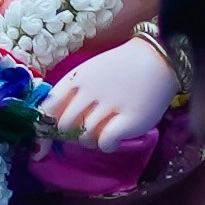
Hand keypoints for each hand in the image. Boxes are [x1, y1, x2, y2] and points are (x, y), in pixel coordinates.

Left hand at [38, 35, 177, 152]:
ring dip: (91, 140)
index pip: (48, 108)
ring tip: (105, 130)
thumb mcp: (90, 72)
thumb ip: (70, 94)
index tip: (47, 141)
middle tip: (86, 130)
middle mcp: (90, 92)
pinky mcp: (130, 120)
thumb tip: (51, 122)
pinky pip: (106, 143)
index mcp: (77, 78)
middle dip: (72, 134)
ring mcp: (110, 106)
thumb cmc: (122, 68)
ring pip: (85, 138)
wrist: (159, 58)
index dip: (45, 127)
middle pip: (65, 126)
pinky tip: (115, 138)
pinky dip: (107, 145)